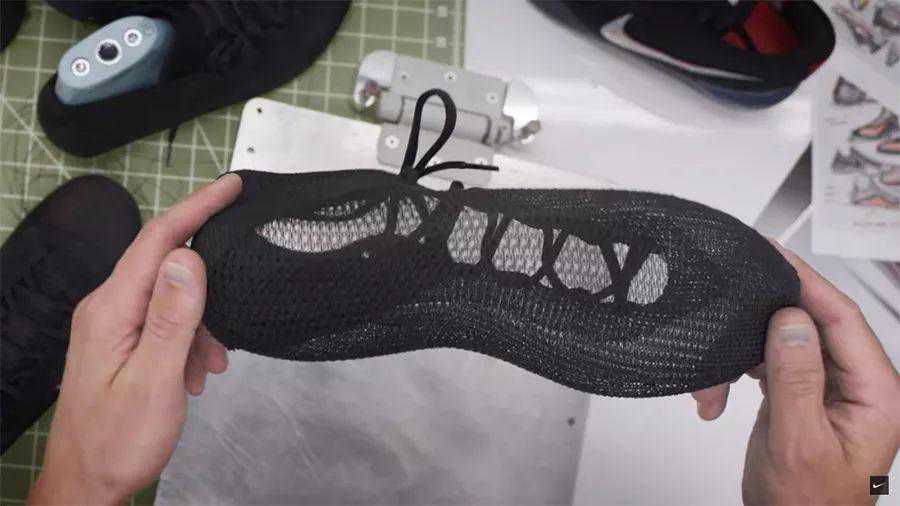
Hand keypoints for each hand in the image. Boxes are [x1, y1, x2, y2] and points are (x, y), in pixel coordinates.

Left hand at [29, 174, 241, 504]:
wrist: (86, 483)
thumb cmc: (117, 441)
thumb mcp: (155, 380)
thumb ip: (172, 317)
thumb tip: (188, 258)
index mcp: (112, 309)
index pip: (158, 241)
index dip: (197, 207)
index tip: (230, 187)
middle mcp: (107, 308)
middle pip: (164, 261)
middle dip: (208, 266)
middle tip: (243, 259)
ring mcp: (112, 325)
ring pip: (170, 297)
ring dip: (201, 321)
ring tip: (213, 363)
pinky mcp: (120, 342)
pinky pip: (164, 322)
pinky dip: (189, 339)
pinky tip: (199, 371)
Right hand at [695, 242, 899, 503]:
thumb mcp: (799, 441)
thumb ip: (796, 378)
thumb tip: (790, 320)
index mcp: (876, 395)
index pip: (843, 321)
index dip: (809, 284)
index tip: (777, 258)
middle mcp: (856, 388)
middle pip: (815, 325)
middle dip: (768, 318)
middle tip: (741, 294)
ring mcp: (828, 391)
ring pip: (787, 343)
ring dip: (748, 353)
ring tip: (720, 374)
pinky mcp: (802, 397)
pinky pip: (773, 363)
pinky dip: (743, 369)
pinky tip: (725, 382)